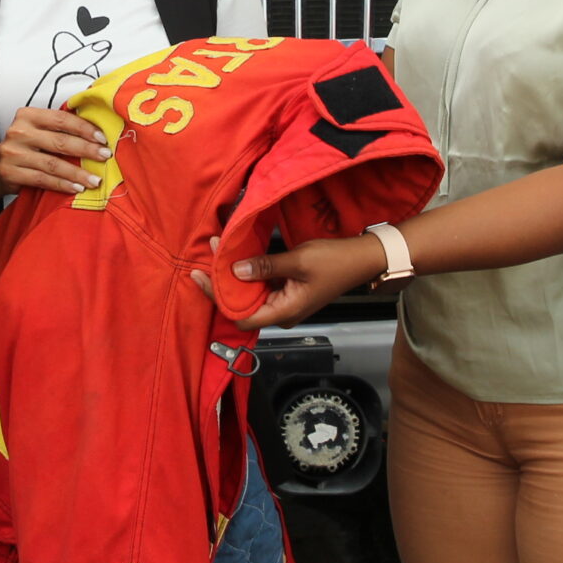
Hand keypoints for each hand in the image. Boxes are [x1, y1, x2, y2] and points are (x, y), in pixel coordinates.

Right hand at [0, 108, 107, 195]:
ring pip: (52, 164)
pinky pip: (43, 179)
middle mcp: (19, 132)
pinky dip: (62, 184)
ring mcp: (13, 153)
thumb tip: (96, 134)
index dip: (84, 128)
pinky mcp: (11, 173)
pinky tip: (76, 188)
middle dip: (86, 150)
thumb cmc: (25, 146)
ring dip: (77, 173)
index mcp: (28, 116)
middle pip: (59, 141)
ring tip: (95, 179)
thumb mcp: (38, 130)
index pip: (61, 120)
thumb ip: (59, 128)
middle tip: (105, 156)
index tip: (102, 138)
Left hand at [222, 234, 387, 329]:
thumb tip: (235, 270)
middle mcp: (281, 312)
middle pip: (241, 305)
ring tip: (218, 248)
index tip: (201, 276)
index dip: (218, 297)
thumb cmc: (335, 261)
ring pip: (249, 293)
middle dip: (221, 281)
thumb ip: (266, 266)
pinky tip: (236, 254)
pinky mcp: (286, 290)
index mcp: (284, 311)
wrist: (361, 258)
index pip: (240, 314)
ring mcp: (283, 301)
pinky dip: (247, 271)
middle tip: (209, 254)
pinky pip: (260, 285)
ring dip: (233, 273)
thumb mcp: (299, 260)